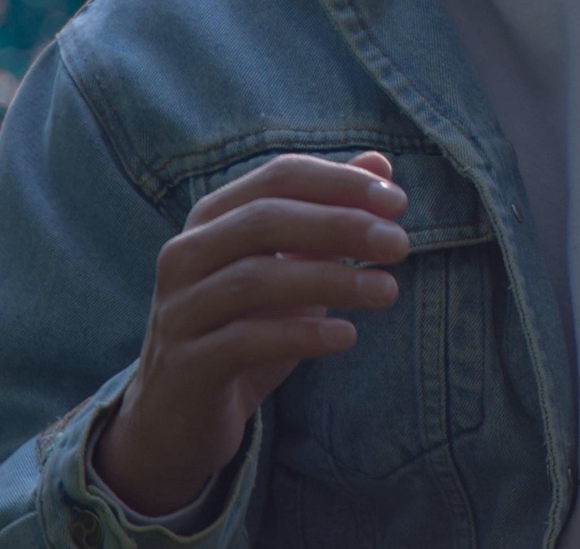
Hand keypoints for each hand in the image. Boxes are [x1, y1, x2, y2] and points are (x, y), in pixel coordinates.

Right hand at [92, 150, 408, 515]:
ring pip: (256, 279)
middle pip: (266, 220)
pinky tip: (347, 336)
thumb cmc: (245, 326)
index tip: (397, 201)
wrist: (180, 417)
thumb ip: (329, 213)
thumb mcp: (291, 266)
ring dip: (332, 280)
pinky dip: (302, 335)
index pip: (278, 176)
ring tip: (388, 291)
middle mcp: (187, 253)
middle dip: (340, 225)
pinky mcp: (185, 365)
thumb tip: (381, 163)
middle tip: (399, 243)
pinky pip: (245, 340)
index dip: (340, 182)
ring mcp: (180, 309)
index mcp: (213, 216)